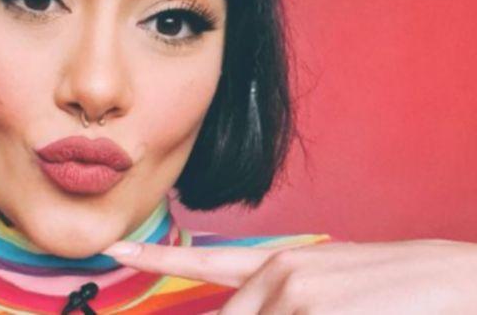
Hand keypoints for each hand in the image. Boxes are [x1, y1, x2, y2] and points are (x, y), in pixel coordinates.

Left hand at [102, 237, 476, 313]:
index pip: (205, 262)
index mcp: (279, 266)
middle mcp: (279, 274)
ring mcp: (296, 294)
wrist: (453, 281)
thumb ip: (277, 301)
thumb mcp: (325, 291)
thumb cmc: (389, 293)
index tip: (115, 248)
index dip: (157, 258)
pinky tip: (345, 314)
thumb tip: (246, 308)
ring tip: (340, 311)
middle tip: (315, 311)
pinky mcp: (317, 310)